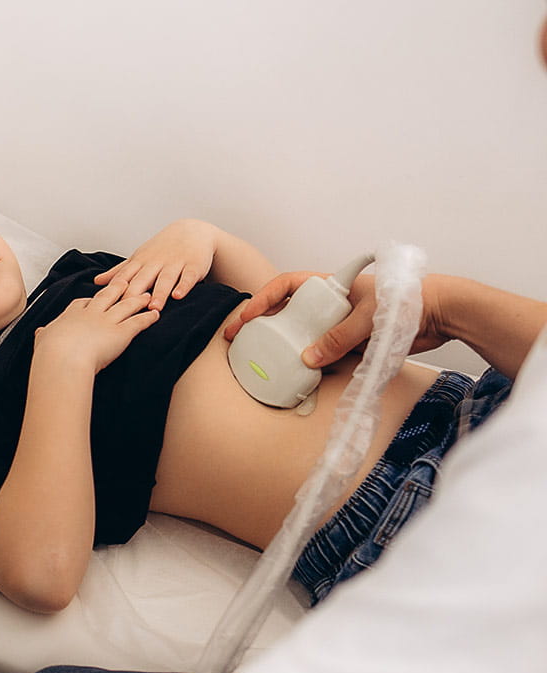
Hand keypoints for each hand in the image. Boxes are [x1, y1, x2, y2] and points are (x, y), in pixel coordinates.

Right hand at [33, 279, 159, 372]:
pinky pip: (137, 322)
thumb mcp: (43, 341)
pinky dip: (148, 318)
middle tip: (125, 282)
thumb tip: (40, 333)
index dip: (89, 300)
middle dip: (117, 288)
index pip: (81, 303)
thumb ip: (44, 335)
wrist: (63, 358)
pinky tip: (155, 315)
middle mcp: (91, 314)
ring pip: (125, 305)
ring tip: (146, 295)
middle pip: (106, 297)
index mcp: (71, 316)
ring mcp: (107, 321)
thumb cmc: (51, 352)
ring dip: (137, 299)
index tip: (93, 298)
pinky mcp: (121, 333)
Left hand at [94, 219, 218, 310]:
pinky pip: (188, 276)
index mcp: (140, 262)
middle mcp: (156, 263)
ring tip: (154, 307)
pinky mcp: (193, 266)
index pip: (125, 277)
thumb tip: (96, 282)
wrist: (192, 231)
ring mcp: (175, 264)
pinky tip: (179, 295)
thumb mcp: (138, 258)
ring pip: (165, 279)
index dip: (116, 290)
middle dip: (135, 294)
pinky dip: (184, 285)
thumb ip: (119, 272)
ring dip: (159, 293)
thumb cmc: (161, 249)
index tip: (107, 305)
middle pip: (142, 279)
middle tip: (128, 310)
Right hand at [223, 270, 451, 366]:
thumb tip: (308, 359)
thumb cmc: (408, 301)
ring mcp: (341, 324)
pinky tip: (298, 373)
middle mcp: (332, 304)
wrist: (443, 313)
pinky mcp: (353, 342)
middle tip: (242, 340)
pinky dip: (311, 362)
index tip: (246, 317)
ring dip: (286, 346)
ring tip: (264, 360)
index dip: (262, 299)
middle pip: (289, 311)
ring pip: (305, 334)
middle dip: (264, 325)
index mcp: (332, 286)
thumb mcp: (368, 318)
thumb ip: (338, 338)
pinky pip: (325, 352)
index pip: (287, 285)